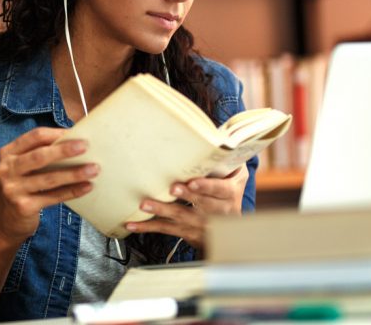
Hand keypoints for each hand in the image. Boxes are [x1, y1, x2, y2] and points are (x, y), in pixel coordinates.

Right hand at [0, 127, 98, 242]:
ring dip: (74, 173)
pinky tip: (87, 187)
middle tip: (86, 146)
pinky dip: (72, 191)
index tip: (77, 133)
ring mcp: (13, 189)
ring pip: (49, 178)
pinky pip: (53, 197)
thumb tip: (75, 141)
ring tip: (94, 169)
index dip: (56, 134)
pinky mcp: (23, 207)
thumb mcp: (23, 167)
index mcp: (8, 153)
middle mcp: (6, 169)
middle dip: (64, 150)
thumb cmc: (22, 187)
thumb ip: (40, 154)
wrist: (5, 222)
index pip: (34, 137)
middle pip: (39, 156)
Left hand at [124, 164, 248, 249]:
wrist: (232, 231)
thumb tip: (216, 136)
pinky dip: (149, 227)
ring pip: (181, 217)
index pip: (219, 189)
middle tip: (171, 188)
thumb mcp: (237, 177)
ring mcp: (202, 225)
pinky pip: (167, 229)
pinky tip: (133, 225)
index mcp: (230, 194)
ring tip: (145, 204)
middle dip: (185, 196)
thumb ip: (229, 160)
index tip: (193, 182)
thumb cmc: (228, 192)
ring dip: (162, 211)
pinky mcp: (188, 233)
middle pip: (200, 204)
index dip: (206, 186)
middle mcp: (218, 211)